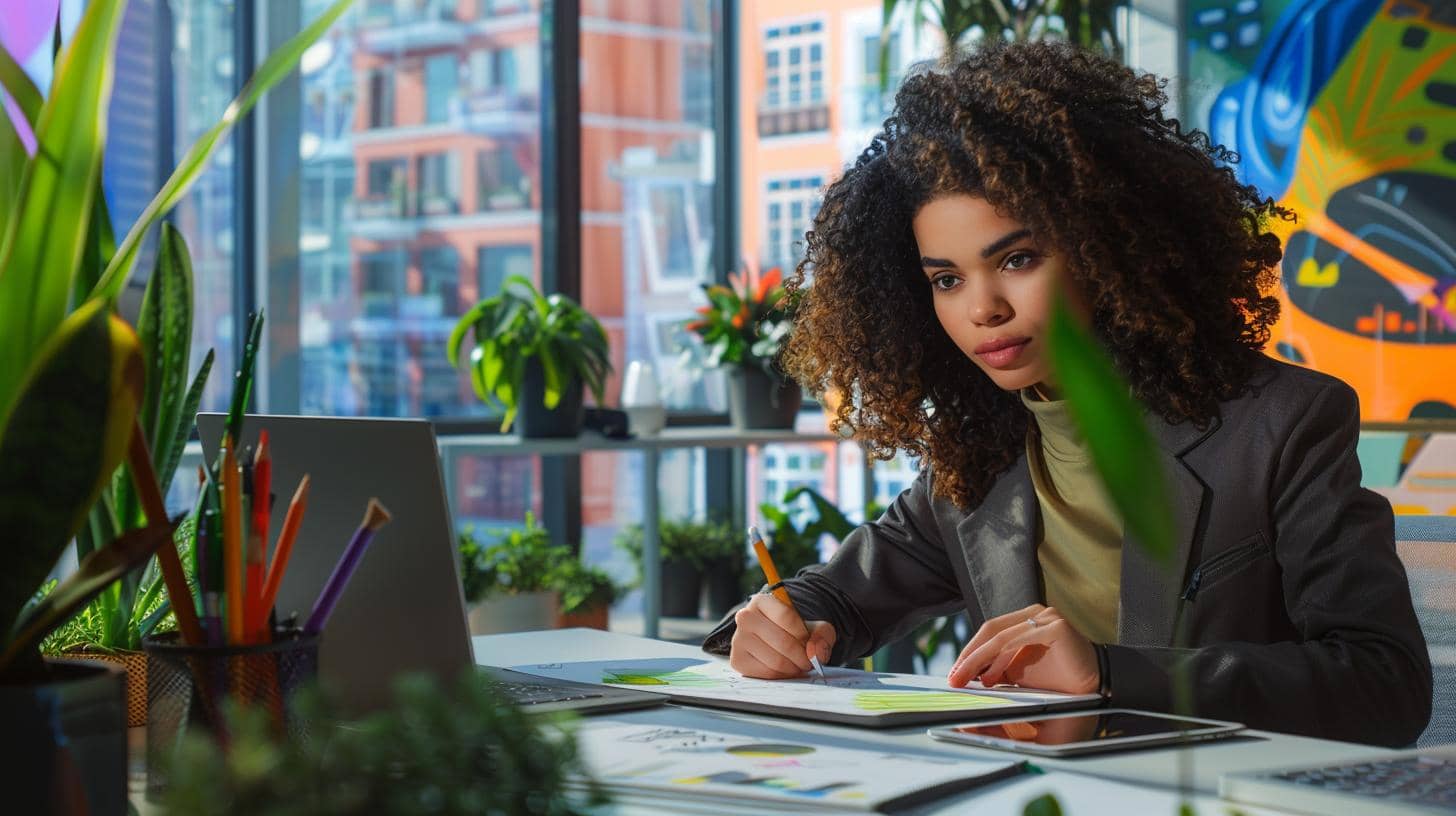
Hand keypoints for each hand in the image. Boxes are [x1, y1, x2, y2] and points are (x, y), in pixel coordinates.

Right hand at [729, 593, 836, 678]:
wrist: (775, 639)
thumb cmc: (794, 631)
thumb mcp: (814, 626)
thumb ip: (822, 635)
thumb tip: (815, 652)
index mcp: (762, 601)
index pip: (787, 616)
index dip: (804, 634)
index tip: (809, 642)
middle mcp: (745, 617)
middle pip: (783, 642)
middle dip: (802, 657)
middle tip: (808, 661)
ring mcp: (738, 639)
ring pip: (775, 661)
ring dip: (793, 668)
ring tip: (797, 665)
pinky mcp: (737, 660)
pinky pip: (766, 674)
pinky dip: (781, 676)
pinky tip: (785, 670)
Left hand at [947, 604, 1098, 694]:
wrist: (1095, 686)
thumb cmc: (1058, 680)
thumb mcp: (1019, 675)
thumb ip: (996, 671)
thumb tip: (967, 676)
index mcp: (1024, 620)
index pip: (988, 632)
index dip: (968, 652)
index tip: (954, 673)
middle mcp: (1034, 614)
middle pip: (990, 631)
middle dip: (968, 656)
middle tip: (955, 677)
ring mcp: (1046, 617)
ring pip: (1000, 636)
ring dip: (979, 660)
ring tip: (969, 680)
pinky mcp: (1055, 627)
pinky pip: (1018, 640)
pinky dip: (1000, 659)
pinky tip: (992, 677)